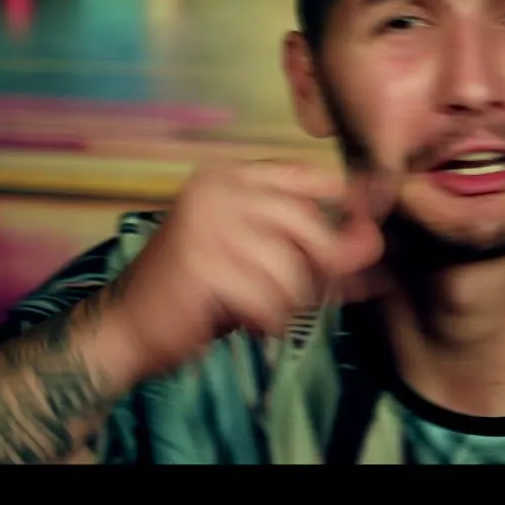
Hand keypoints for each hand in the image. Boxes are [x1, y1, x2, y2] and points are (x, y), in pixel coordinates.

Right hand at [104, 161, 394, 378]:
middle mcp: (217, 191)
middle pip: (308, 225)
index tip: (363, 229)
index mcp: (230, 178)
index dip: (345, 202)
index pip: (307, 176)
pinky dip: (267, 320)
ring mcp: (206, 225)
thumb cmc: (202, 294)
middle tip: (304, 297)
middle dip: (320, 269)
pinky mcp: (201, 265)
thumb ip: (319, 252)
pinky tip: (249, 322)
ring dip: (288, 302)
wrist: (128, 328)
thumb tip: (377, 244)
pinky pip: (267, 298)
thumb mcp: (264, 263)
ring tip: (265, 311)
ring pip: (290, 268)